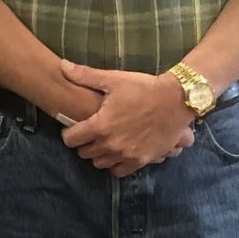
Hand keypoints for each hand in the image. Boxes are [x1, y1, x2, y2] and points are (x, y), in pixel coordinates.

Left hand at [57, 63, 195, 176]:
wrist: (176, 100)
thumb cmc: (144, 87)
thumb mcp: (114, 79)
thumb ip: (85, 76)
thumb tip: (62, 66)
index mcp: (100, 125)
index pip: (70, 139)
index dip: (69, 133)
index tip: (74, 128)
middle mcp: (110, 144)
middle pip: (84, 153)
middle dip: (84, 143)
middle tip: (90, 134)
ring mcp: (126, 154)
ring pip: (100, 164)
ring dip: (99, 155)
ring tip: (104, 143)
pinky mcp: (140, 160)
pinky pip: (119, 172)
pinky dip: (115, 165)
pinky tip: (118, 154)